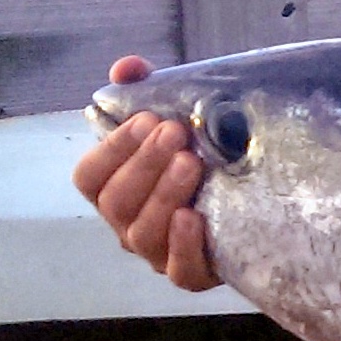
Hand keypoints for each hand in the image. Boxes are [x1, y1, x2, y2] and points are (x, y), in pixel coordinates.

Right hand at [71, 55, 220, 290]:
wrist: (251, 202)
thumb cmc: (200, 156)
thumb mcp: (176, 119)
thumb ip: (147, 89)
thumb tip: (128, 67)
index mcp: (114, 188)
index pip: (89, 176)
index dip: (112, 148)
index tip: (146, 119)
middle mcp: (127, 223)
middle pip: (116, 202)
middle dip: (144, 164)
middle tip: (176, 133)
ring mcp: (156, 252)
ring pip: (143, 233)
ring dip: (164, 195)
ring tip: (192, 164)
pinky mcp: (191, 273)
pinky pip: (179, 271)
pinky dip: (184, 245)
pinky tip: (195, 217)